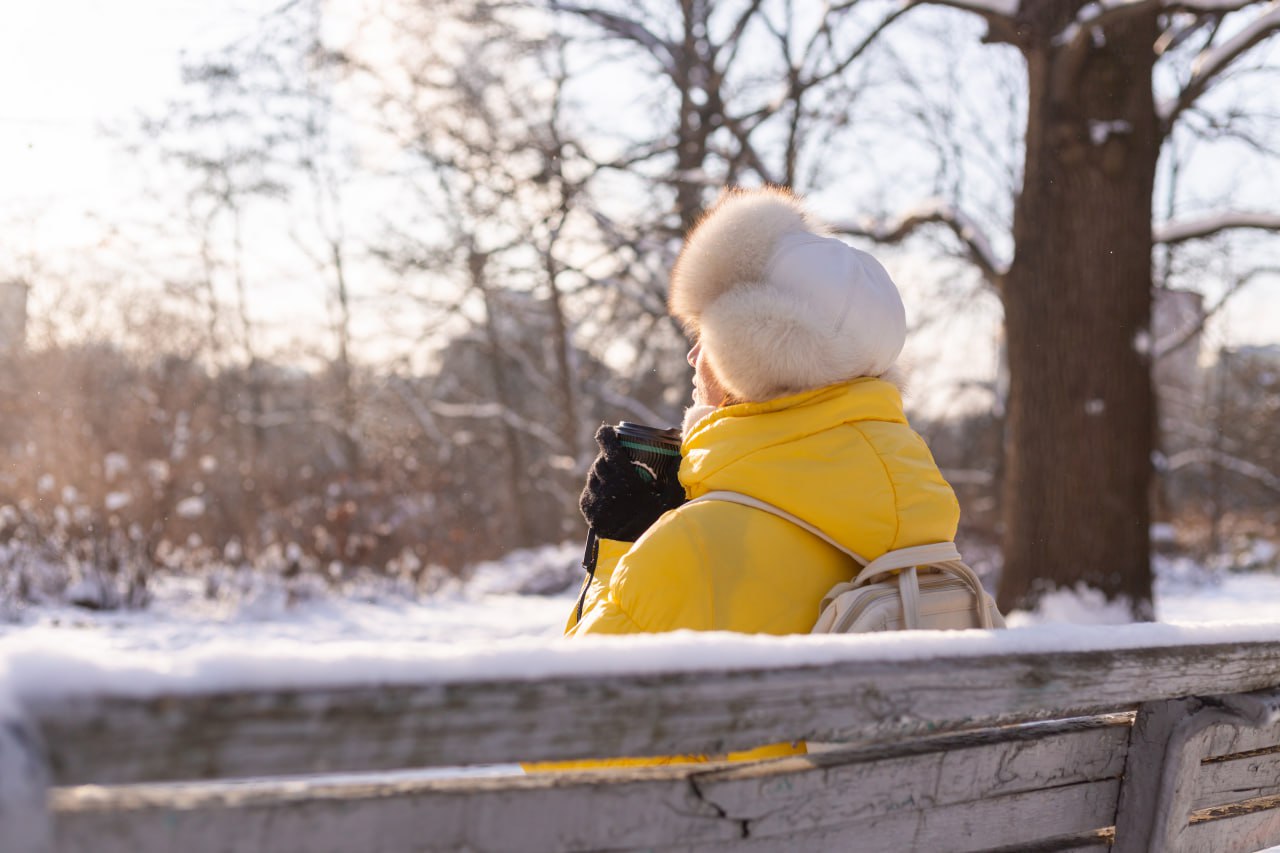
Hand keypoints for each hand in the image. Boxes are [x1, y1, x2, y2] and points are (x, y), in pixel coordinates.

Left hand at [579, 425, 685, 540]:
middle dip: (608, 455)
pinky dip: (596, 486)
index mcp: (623, 478)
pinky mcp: (586, 507)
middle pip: (601, 460)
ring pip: (593, 474)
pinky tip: (606, 489)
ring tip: (614, 475)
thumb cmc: (653, 524)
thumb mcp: (670, 500)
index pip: (608, 447)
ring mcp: (593, 497)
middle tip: (619, 457)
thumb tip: (678, 455)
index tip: (609, 430)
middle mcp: (604, 484)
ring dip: (602, 471)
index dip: (606, 436)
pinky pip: (589, 489)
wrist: (631, 549)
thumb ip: (675, 477)